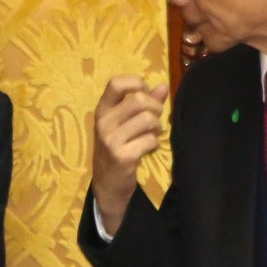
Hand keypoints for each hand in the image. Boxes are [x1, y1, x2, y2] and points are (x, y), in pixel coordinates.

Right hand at [92, 75, 168, 235]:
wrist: (107, 183)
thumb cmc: (118, 147)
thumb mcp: (124, 123)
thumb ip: (145, 103)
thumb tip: (163, 86)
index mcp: (102, 110)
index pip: (115, 83)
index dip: (136, 83)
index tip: (146, 93)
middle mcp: (103, 122)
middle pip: (139, 100)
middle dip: (156, 108)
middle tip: (156, 120)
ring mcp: (111, 140)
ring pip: (148, 120)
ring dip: (157, 128)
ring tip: (153, 135)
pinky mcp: (122, 157)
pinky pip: (150, 141)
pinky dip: (154, 144)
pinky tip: (148, 149)